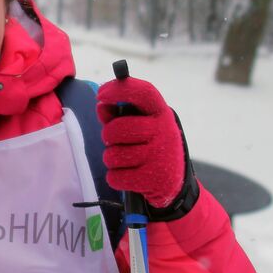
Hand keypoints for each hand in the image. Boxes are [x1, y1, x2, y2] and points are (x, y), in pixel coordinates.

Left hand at [95, 76, 190, 209]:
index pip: (144, 93)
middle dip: (107, 136)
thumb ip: (118, 115)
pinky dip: (115, 178)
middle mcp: (165, 132)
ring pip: (113, 155)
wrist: (173, 182)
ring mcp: (161, 156)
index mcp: (161, 114)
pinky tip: (128, 175)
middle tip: (115, 142)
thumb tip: (102, 106)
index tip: (100, 95)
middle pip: (117, 128)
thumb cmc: (148, 147)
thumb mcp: (139, 126)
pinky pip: (116, 177)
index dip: (119, 90)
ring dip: (111, 159)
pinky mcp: (155, 179)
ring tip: (125, 160)